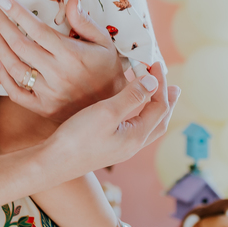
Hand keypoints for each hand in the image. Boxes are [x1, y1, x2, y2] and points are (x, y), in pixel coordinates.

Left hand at [0, 0, 134, 122]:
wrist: (114, 107)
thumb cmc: (108, 70)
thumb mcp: (104, 42)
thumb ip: (85, 22)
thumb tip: (71, 1)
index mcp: (71, 54)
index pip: (37, 29)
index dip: (17, 13)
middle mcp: (57, 73)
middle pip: (20, 46)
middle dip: (1, 25)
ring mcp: (48, 93)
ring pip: (14, 68)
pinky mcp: (43, 108)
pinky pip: (17, 93)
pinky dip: (4, 78)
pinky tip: (0, 63)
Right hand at [47, 62, 178, 180]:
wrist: (54, 163)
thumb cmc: (78, 137)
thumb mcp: (106, 112)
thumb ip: (132, 96)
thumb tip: (154, 82)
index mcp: (137, 136)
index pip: (159, 106)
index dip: (160, 83)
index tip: (154, 63)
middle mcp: (133, 145)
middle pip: (160, 121)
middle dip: (167, 102)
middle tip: (173, 87)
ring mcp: (122, 149)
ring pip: (149, 127)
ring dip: (156, 110)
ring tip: (157, 97)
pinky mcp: (110, 148)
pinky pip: (135, 130)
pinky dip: (141, 115)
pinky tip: (130, 111)